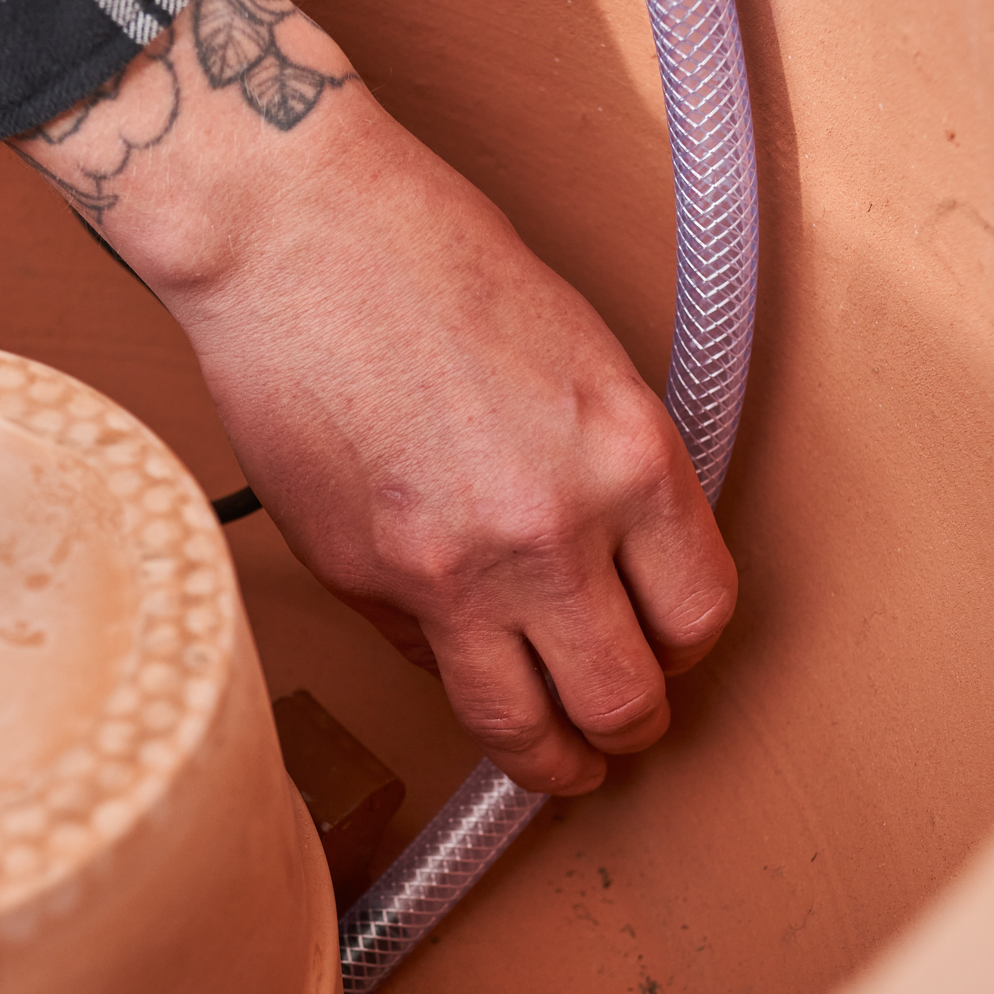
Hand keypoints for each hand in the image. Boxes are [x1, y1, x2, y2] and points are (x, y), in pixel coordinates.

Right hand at [11, 0, 735, 793]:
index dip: (688, 644)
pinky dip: (450, 669)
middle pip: (624, 699)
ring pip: (522, 728)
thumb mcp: (579, 355)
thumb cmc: (428, 258)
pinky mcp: (362, 584)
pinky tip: (455, 645)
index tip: (671, 644)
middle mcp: (549, 531)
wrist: (294, 235)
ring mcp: (447, 570)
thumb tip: (616, 572)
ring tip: (559, 759)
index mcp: (626, 456)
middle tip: (625, 727)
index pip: (699, 613)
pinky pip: (426, 665)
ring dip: (552, 759)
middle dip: (632, 727)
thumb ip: (611, 472)